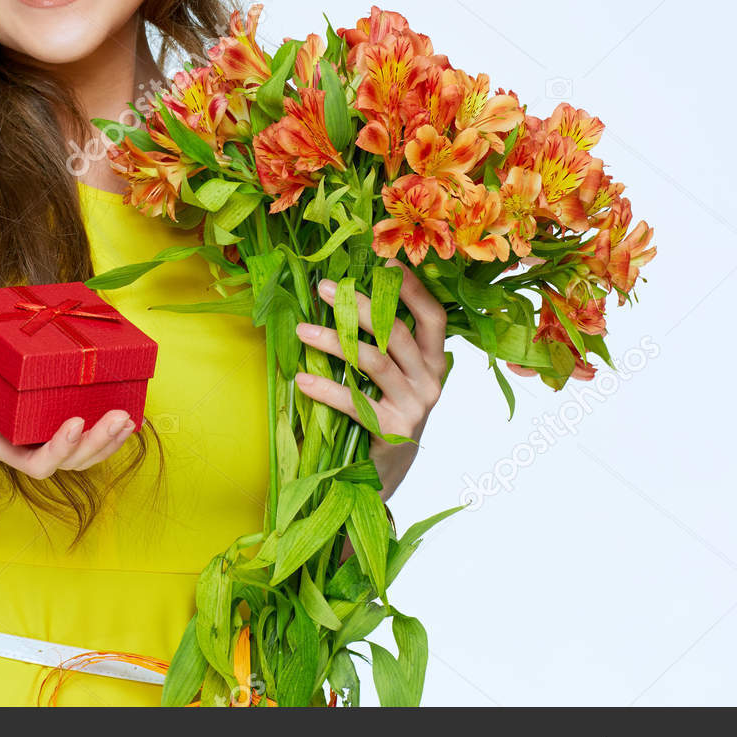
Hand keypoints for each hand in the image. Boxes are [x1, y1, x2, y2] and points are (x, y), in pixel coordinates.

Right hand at [0, 353, 138, 477]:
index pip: (34, 463)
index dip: (59, 450)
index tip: (74, 422)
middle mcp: (19, 443)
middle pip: (66, 462)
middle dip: (95, 443)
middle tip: (119, 417)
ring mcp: (32, 433)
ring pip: (78, 453)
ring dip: (107, 440)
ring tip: (129, 417)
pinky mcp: (41, 416)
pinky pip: (78, 431)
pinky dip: (103, 427)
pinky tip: (125, 412)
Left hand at [291, 256, 448, 500]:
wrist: (386, 474)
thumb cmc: (385, 413)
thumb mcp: (396, 378)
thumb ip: (386, 345)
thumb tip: (347, 297)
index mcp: (436, 362)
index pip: (433, 316)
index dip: (413, 288)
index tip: (386, 262)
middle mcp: (431, 381)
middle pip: (396, 332)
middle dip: (359, 305)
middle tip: (324, 289)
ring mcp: (415, 406)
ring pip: (373, 361)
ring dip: (334, 341)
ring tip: (301, 331)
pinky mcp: (393, 430)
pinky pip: (354, 402)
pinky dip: (325, 388)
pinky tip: (301, 378)